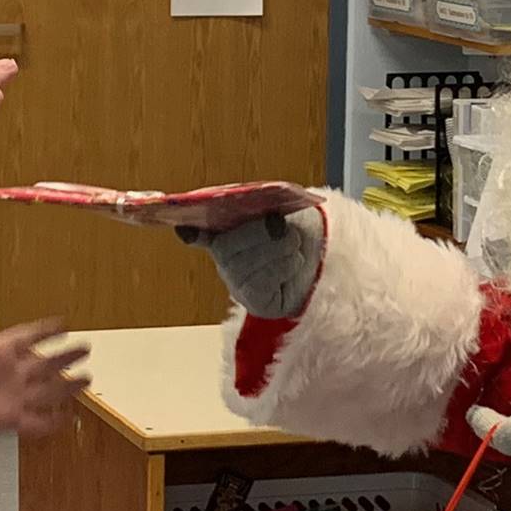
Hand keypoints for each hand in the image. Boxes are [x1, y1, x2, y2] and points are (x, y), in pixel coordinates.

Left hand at [0, 316, 88, 443]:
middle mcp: (10, 373)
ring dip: (67, 386)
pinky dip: (52, 421)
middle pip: (44, 363)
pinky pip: (36, 421)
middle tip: (86, 348)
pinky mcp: (10, 420)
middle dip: (65, 356)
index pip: (27, 338)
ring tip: (87, 380)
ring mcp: (12, 397)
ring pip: (47, 391)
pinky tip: (68, 418)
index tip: (65, 324)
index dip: (45, 331)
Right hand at [176, 207, 325, 319]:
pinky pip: (262, 283)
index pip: (199, 233)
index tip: (184, 230)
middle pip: (226, 248)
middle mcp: (227, 261)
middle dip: (259, 234)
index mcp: (226, 233)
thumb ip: (258, 208)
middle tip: (282, 227)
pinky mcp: (256, 302)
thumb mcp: (279, 210)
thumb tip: (258, 220)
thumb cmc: (298, 230)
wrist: (327, 255)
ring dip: (279, 250)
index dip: (191, 233)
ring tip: (293, 245)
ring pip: (246, 266)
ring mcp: (239, 284)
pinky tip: (293, 264)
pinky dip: (285, 267)